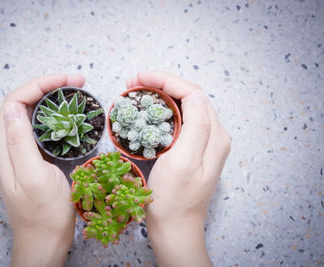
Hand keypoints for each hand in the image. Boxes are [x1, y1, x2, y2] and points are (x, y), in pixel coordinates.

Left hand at [0, 74, 84, 266]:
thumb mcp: (34, 177)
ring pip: (30, 114)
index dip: (39, 85)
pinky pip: (38, 129)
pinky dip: (53, 116)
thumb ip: (19, 142)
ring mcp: (17, 152)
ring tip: (75, 94)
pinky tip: (68, 116)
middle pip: (21, 104)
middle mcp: (6, 146)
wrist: (45, 238)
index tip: (66, 81)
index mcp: (3, 148)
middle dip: (48, 87)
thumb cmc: (44, 213)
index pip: (14, 102)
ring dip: (51, 100)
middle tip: (77, 83)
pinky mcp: (29, 158)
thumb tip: (14, 107)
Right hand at [126, 71, 230, 266]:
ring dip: (160, 96)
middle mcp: (213, 135)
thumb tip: (196, 95)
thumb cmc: (174, 200)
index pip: (192, 94)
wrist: (174, 228)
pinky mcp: (191, 150)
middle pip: (188, 97)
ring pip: (183, 107)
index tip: (139, 78)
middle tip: (133, 84)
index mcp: (214, 135)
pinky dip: (161, 112)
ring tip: (136, 93)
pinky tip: (146, 112)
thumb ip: (196, 127)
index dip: (166, 81)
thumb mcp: (183, 162)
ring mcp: (202, 143)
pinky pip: (178, 121)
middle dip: (161, 85)